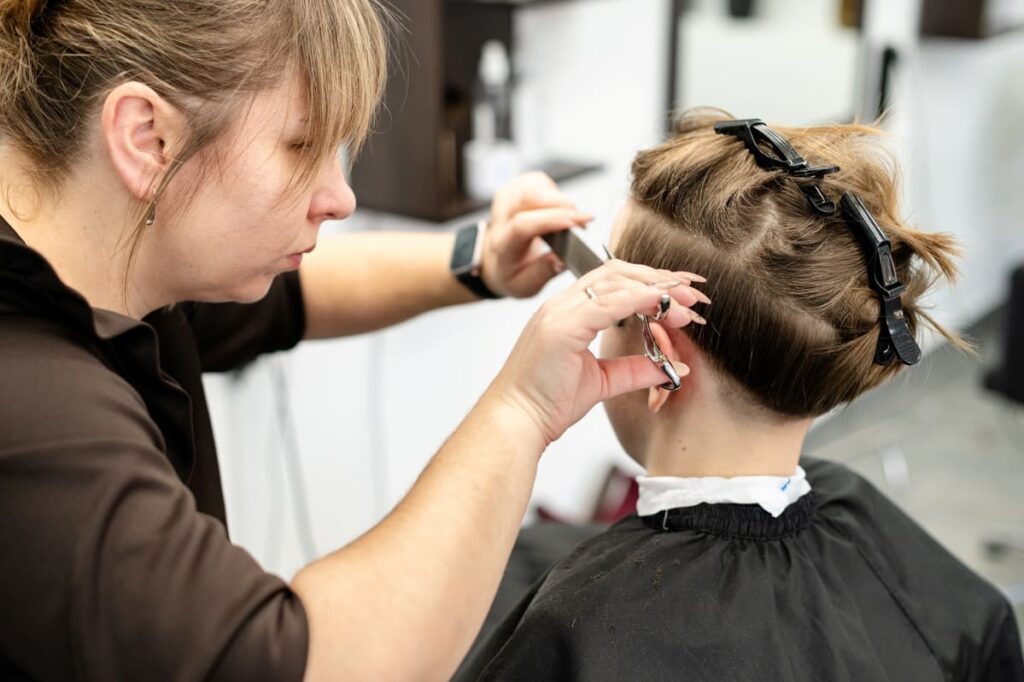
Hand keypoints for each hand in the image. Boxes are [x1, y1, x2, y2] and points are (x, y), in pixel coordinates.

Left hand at [480, 172, 592, 297]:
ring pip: (537, 185)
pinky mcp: (514, 187)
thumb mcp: (526, 285)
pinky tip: (557, 209)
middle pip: (530, 196)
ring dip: (560, 200)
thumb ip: (544, 272)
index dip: (554, 219)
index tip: (581, 222)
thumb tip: (563, 260)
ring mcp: (505, 198)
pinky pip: (539, 181)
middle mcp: (500, 217)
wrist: (495, 259)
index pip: (524, 224)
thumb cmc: (512, 272)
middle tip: (584, 221)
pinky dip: (555, 193)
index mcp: (502, 244)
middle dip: (564, 204)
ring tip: (570, 219)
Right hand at [486, 260, 707, 445]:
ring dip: (656, 288)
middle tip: (694, 293)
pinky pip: (608, 303)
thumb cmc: (544, 403)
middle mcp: (561, 306)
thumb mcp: (601, 382)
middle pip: (617, 272)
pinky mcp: (561, 327)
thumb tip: (671, 367)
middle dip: (659, 279)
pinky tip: (664, 305)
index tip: (682, 294)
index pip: (613, 282)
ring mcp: (559, 313)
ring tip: (687, 303)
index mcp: (567, 313)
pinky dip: (640, 300)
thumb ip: (635, 370)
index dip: (651, 282)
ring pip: (614, 281)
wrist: (515, 421)